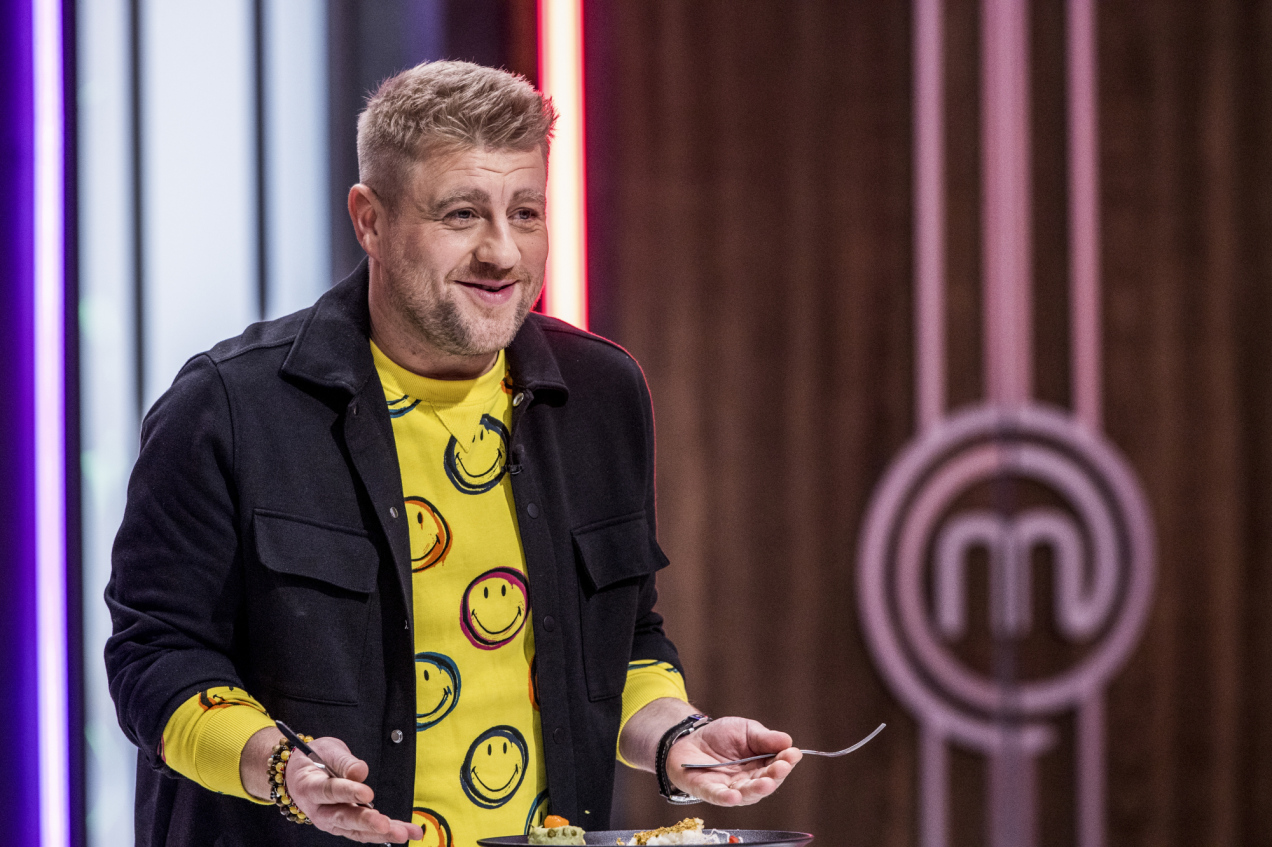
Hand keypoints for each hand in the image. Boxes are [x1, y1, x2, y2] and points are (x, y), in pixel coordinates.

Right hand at [285, 737, 423, 843]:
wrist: (300, 774)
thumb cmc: (313, 759)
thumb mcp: (327, 751)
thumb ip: (343, 762)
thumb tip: (361, 772)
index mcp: (309, 787)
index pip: (330, 791)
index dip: (348, 792)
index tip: (368, 793)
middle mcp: (319, 810)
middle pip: (343, 818)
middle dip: (366, 822)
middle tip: (386, 825)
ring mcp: (332, 821)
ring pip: (357, 830)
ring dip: (382, 834)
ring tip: (405, 833)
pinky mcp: (344, 826)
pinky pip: (364, 832)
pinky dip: (384, 834)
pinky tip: (404, 832)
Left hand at [666, 717, 801, 805]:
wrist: (690, 738)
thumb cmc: (721, 736)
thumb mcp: (746, 730)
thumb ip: (764, 738)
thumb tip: (788, 741)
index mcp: (760, 765)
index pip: (777, 766)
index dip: (786, 761)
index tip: (793, 754)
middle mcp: (748, 780)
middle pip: (765, 782)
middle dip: (775, 776)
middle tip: (782, 767)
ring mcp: (729, 788)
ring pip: (746, 793)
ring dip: (756, 789)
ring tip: (766, 783)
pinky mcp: (709, 791)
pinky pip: (718, 797)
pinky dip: (726, 798)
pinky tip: (734, 796)